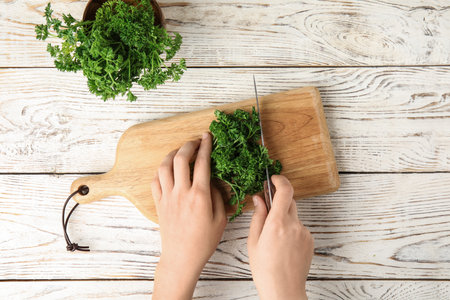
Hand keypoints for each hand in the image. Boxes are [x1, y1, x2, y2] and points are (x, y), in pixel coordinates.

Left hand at [152, 133, 226, 299]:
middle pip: (181, 158)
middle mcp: (181, 193)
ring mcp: (168, 197)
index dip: (205, 146)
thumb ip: (217, 196)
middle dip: (189, 145)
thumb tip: (212, 181)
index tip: (208, 137)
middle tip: (196, 141)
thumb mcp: (220, 219)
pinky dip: (161, 170)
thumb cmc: (203, 242)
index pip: (202, 163)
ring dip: (173, 154)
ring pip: (165, 166)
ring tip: (181, 151)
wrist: (181, 257)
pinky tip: (168, 169)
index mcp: (199, 196)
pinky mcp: (159, 204)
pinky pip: (155, 180)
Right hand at [247, 175, 313, 299]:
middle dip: (278, 202)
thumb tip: (259, 198)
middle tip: (268, 210)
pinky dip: (291, 230)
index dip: (280, 180)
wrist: (284, 290)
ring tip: (274, 239)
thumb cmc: (265, 269)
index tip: (274, 178)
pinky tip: (284, 246)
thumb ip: (258, 216)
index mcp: (277, 223)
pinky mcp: (310, 240)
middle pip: (289, 201)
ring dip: (284, 219)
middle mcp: (294, 225)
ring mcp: (304, 233)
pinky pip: (299, 228)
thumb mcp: (253, 241)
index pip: (285, 191)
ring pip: (294, 216)